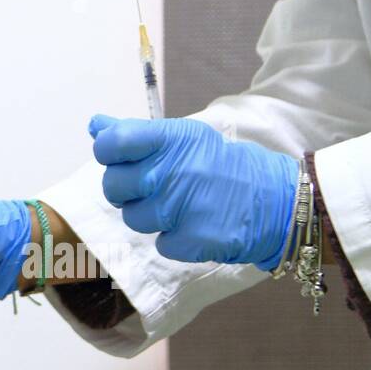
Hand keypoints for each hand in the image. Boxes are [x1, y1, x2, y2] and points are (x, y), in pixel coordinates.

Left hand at [89, 114, 297, 268]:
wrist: (275, 199)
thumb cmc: (218, 165)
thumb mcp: (182, 138)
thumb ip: (134, 133)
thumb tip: (95, 125)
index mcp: (171, 139)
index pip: (112, 143)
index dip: (107, 153)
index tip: (120, 159)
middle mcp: (174, 169)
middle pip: (114, 186)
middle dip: (127, 191)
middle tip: (153, 187)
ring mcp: (183, 206)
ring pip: (133, 219)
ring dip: (150, 217)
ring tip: (178, 207)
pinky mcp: (193, 239)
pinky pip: (160, 244)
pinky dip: (174, 240)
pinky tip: (195, 226)